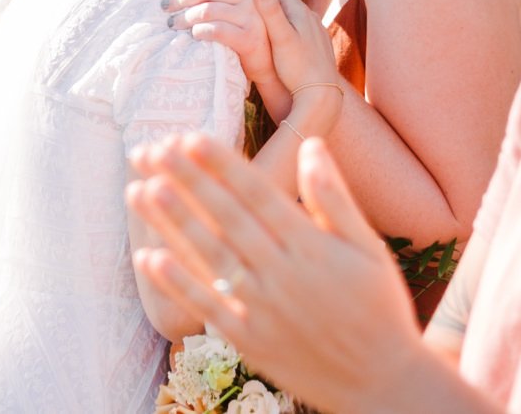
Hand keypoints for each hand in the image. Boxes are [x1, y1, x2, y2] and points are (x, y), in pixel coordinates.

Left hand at [128, 134, 422, 413]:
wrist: (380, 384)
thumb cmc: (378, 307)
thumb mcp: (368, 247)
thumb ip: (334, 196)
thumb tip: (311, 144)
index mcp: (311, 246)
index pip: (257, 194)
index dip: (221, 165)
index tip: (191, 136)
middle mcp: (281, 274)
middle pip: (225, 218)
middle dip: (186, 181)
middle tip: (152, 149)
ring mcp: (261, 309)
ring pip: (208, 256)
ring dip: (171, 222)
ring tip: (140, 189)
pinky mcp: (247, 339)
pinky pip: (205, 306)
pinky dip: (176, 282)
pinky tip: (148, 257)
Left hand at [168, 0, 287, 113]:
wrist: (271, 61)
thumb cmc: (254, 26)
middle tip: (166, 6)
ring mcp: (253, 17)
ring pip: (207, 10)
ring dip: (184, 17)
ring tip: (172, 24)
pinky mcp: (250, 39)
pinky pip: (216, 31)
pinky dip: (199, 31)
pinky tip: (192, 34)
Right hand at [249, 0, 340, 122]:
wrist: (322, 96)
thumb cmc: (298, 68)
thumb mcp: (281, 38)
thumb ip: (270, 11)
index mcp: (301, 13)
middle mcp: (312, 19)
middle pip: (286, 0)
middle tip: (246, 3)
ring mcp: (317, 33)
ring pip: (294, 15)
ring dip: (278, 14)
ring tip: (260, 20)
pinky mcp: (319, 46)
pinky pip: (300, 29)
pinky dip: (287, 28)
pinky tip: (278, 40)